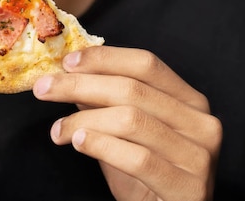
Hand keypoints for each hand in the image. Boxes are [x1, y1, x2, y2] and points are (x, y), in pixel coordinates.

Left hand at [33, 46, 221, 200]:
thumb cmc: (147, 177)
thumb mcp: (125, 133)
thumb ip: (106, 102)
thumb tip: (70, 73)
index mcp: (189, 100)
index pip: (146, 64)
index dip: (104, 59)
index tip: (66, 61)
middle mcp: (201, 122)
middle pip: (133, 89)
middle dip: (80, 86)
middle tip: (43, 89)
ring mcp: (198, 156)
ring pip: (132, 120)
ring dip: (83, 121)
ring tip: (57, 130)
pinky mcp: (188, 187)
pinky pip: (138, 158)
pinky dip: (102, 146)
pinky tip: (78, 143)